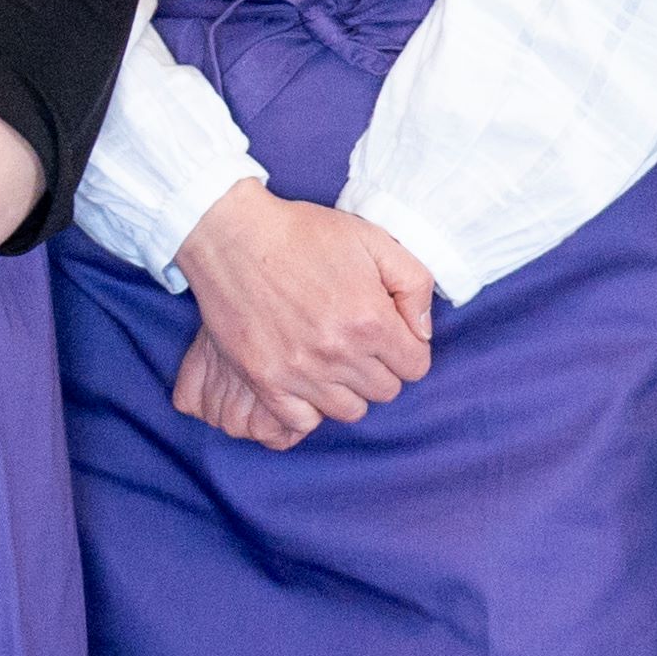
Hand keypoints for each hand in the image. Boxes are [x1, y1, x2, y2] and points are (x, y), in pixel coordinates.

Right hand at [174, 183, 434, 446]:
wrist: (233, 235)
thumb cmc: (304, 234)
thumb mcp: (375, 240)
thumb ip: (414, 286)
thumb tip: (423, 332)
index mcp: (370, 320)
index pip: (415, 367)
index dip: (409, 349)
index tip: (391, 333)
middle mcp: (337, 353)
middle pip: (385, 391)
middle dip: (382, 367)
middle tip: (360, 342)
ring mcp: (299, 372)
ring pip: (348, 410)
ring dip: (349, 389)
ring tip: (334, 359)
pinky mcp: (264, 380)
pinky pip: (301, 421)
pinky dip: (310, 407)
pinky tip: (307, 380)